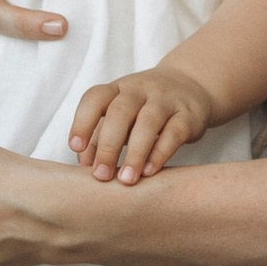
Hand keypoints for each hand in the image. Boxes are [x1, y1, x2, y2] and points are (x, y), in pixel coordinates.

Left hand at [70, 65, 214, 184]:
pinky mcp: (188, 115)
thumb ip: (99, 137)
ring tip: (126, 180)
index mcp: (117, 89)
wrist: (191, 85)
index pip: (95, 98)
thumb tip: (84, 165)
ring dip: (135, 153)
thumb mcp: (121, 115)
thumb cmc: (144, 107)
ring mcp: (165, 100)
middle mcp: (139, 90)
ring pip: (148, 123)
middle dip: (108, 145)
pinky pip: (174, 133)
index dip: (82, 121)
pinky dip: (160, 153)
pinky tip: (149, 172)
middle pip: (120, 112)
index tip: (75, 147)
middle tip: (101, 175)